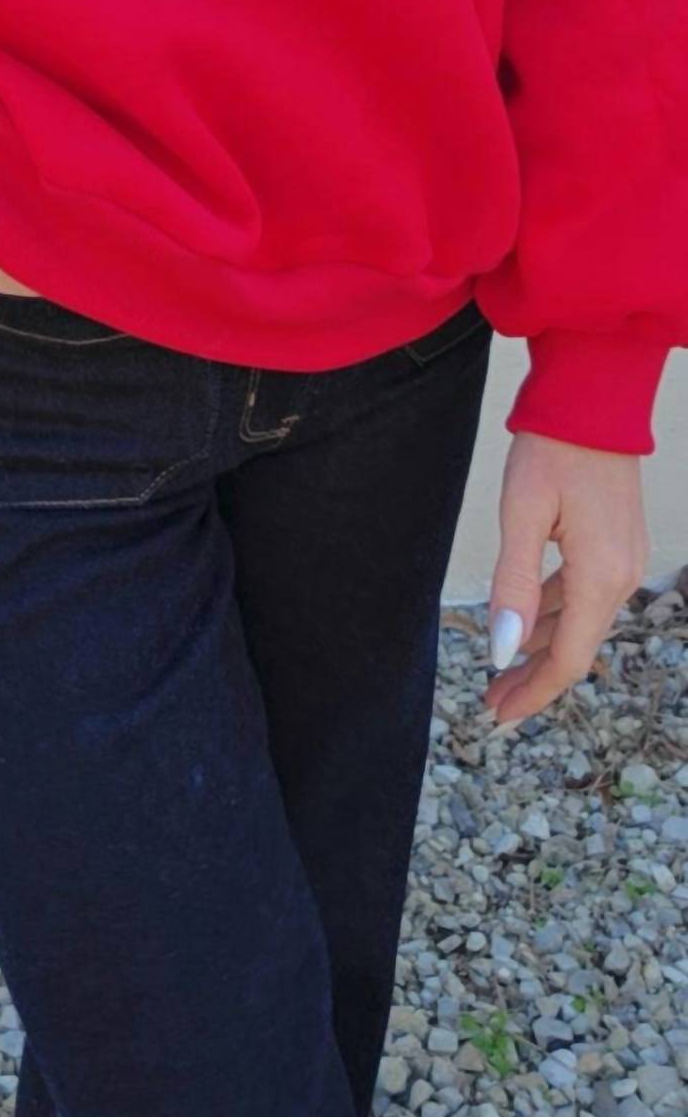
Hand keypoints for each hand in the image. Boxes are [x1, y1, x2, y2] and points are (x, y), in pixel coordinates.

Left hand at [485, 432, 649, 725]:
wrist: (593, 401)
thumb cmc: (552, 450)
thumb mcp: (522, 515)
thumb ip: (514, 584)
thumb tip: (504, 649)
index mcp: (601, 577)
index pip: (568, 659)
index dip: (533, 692)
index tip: (498, 716)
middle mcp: (623, 576)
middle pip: (576, 647)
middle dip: (533, 678)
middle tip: (491, 703)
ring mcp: (625, 561)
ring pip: (580, 623)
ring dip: (542, 649)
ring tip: (502, 673)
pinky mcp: (617, 545)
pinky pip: (585, 595)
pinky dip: (555, 615)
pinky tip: (528, 623)